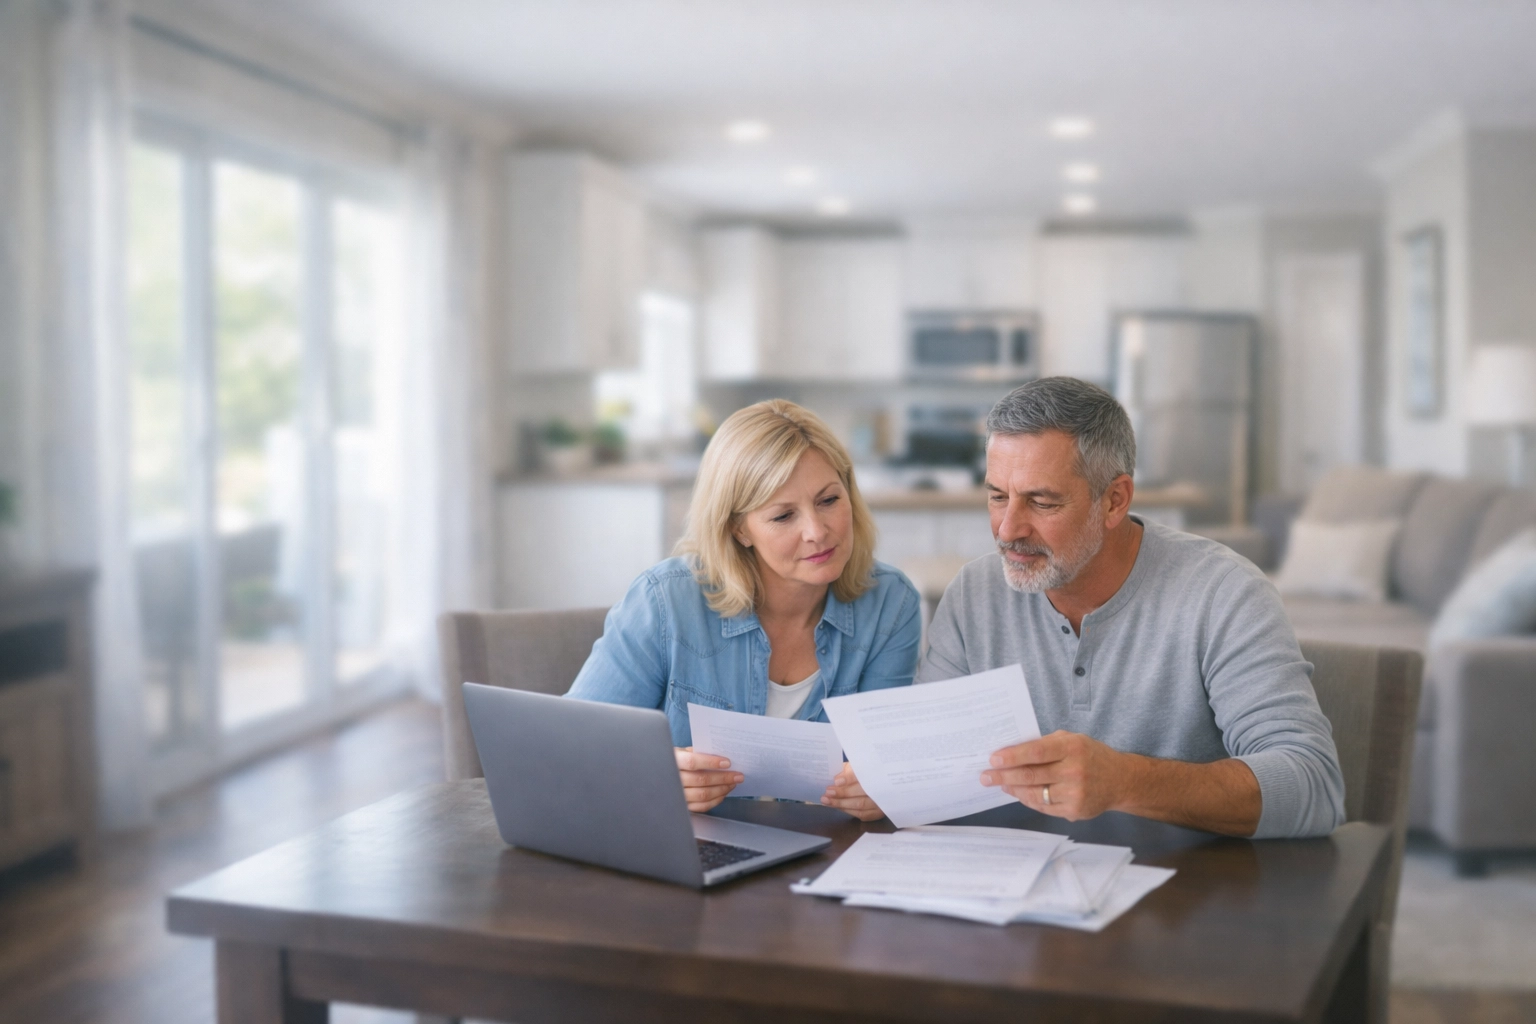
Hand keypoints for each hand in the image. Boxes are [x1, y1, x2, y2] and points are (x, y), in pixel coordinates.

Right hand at [675, 747, 742, 811]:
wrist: (661, 775)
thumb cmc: (675, 761)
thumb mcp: (682, 752)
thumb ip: (698, 752)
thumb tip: (721, 754)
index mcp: (673, 761)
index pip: (692, 762)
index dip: (710, 762)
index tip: (727, 762)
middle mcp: (673, 780)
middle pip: (701, 780)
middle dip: (723, 778)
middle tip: (738, 775)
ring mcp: (677, 795)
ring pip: (703, 795)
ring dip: (722, 789)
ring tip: (733, 783)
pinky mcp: (683, 806)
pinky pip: (702, 806)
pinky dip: (716, 800)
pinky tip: (724, 793)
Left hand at [821, 763, 885, 821]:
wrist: (879, 783)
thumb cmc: (864, 773)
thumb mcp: (855, 766)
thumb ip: (846, 770)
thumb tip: (835, 778)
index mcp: (874, 771)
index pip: (862, 775)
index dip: (849, 779)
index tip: (836, 782)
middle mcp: (880, 787)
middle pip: (861, 791)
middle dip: (842, 793)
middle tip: (827, 793)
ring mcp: (880, 802)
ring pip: (860, 805)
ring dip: (841, 804)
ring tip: (826, 801)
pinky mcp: (878, 812)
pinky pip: (862, 814)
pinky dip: (848, 811)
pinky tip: (837, 807)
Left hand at [980, 730, 1129, 820]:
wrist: (1120, 781)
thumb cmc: (1090, 755)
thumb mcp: (1072, 740)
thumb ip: (1045, 744)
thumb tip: (1012, 752)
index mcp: (1072, 748)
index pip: (1035, 752)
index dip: (1012, 756)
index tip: (992, 759)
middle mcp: (1074, 771)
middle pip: (1031, 775)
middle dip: (1003, 776)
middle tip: (985, 776)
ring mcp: (1075, 794)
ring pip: (1034, 794)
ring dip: (1012, 789)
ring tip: (999, 784)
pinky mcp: (1074, 811)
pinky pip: (1043, 807)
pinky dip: (1027, 799)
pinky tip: (1018, 793)